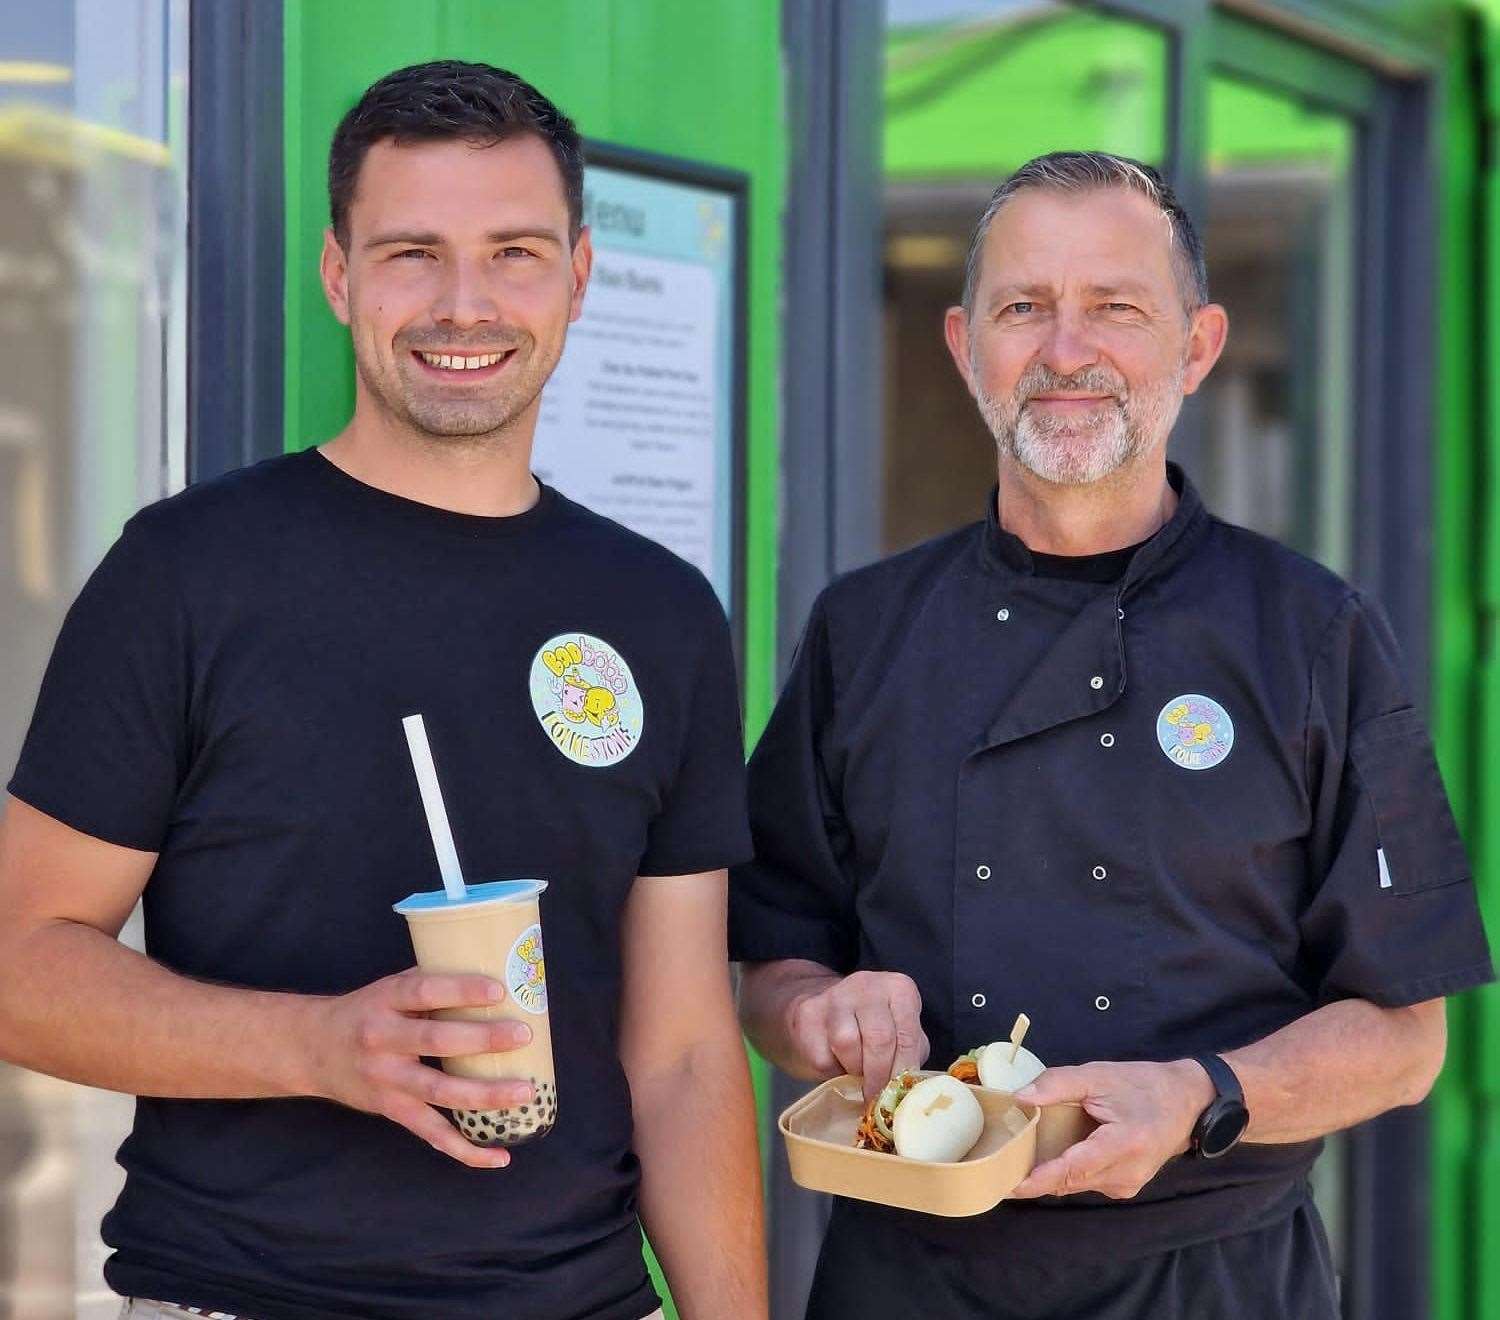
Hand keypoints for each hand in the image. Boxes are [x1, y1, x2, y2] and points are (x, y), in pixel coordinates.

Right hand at [308, 969, 535, 1167]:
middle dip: (483, 1040)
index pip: (425, 992)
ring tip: (525, 1091)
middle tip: (523, 1035)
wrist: (313, 1048)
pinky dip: (466, 1149)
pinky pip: (432, 1133)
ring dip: (485, 1095)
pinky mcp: (391, 1110)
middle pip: (436, 1042)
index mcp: (386, 1001)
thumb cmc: (368, 1010)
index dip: (461, 991)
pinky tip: (499, 1156)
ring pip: (439, 1092)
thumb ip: (432, 981)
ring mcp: (386, 1080)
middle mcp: (382, 1040)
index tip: (498, 991)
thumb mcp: (390, 987)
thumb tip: (495, 969)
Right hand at [786, 970, 928, 1101]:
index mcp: (898, 988)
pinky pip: (822, 1055)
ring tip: (856, 1072)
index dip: (903, 1070)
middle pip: (880, 1039)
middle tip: (876, 1097)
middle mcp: (867, 985)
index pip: (908, 1036)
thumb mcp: (899, 1034)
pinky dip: (831, 1069)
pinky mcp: (807, 1013)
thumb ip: (909, 1054)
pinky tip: (834, 1062)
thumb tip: (910, 1088)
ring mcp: (835, 996)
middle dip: (879, 1076)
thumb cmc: (869, 1028)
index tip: (897, 1092)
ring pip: (847, 1043)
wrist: (820, 1011)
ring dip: (854, 1069)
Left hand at [1009, 1059, 1214, 1198]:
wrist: (1186, 1102)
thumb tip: (1020, 1098)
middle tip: (1004, 1158)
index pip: (1073, 1169)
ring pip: (1076, 1183)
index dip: (1039, 1180)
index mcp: (1124, 1144)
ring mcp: (1128, 1185)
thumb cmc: (1143, 1085)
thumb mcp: (1099, 1075)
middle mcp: (1127, 1173)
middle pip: (1069, 1181)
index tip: (1010, 1186)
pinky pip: (1087, 1181)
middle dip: (1037, 1173)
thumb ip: (1058, 1084)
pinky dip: (1069, 1169)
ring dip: (1053, 1170)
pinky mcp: (1126, 1186)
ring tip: (1027, 1149)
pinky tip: (1059, 1149)